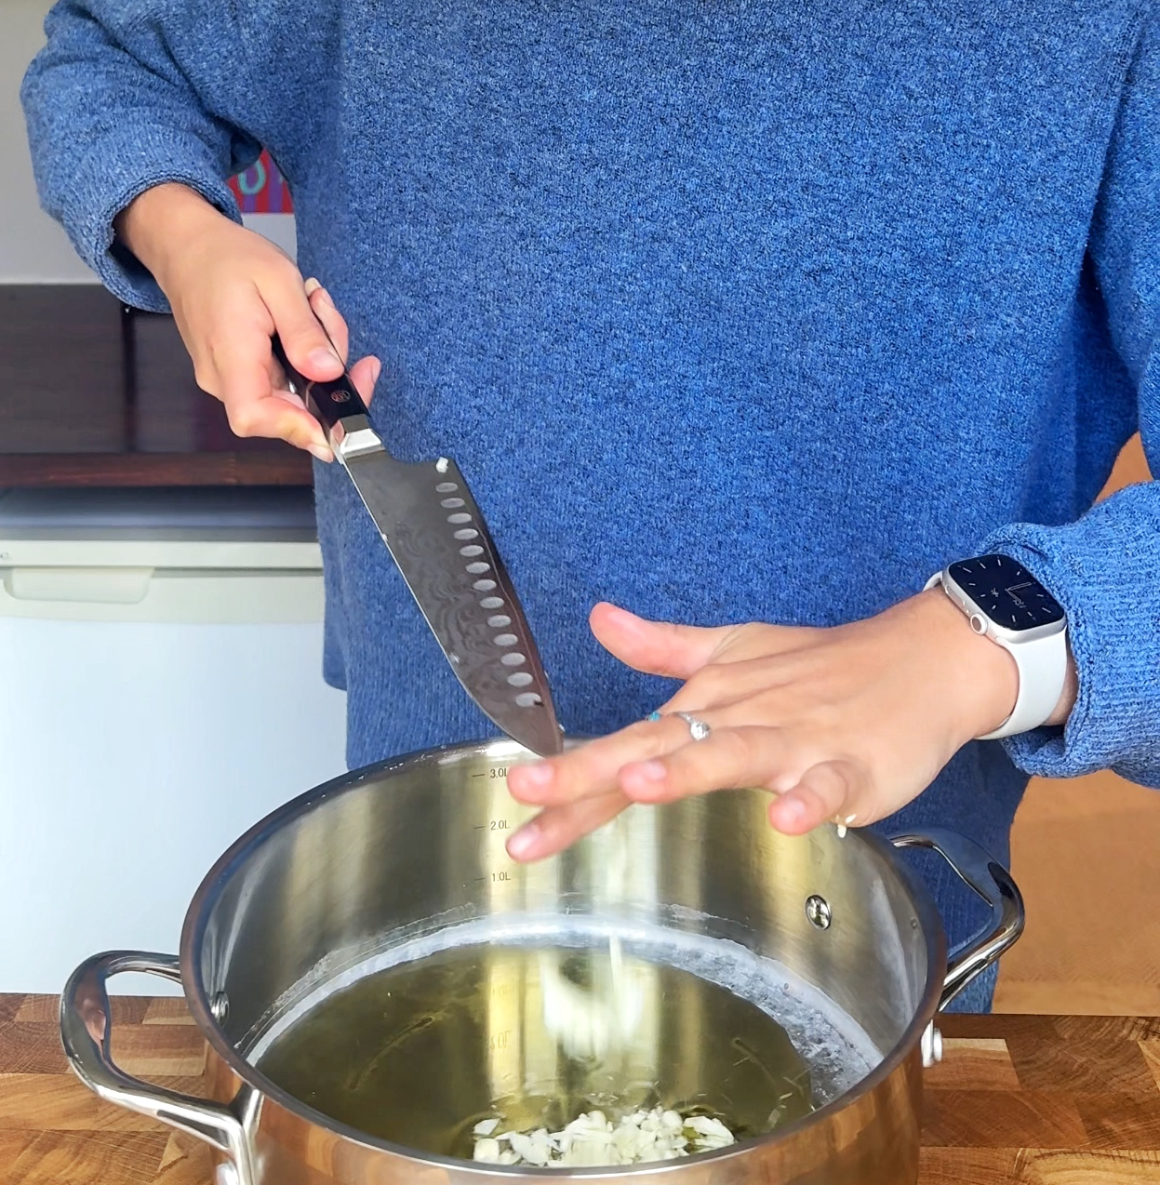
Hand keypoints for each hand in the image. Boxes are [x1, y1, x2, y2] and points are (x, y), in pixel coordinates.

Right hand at [116, 183, 378, 459]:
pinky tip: (302, 315)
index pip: (254, 416)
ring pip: (290, 391)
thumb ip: (303, 331)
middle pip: (287, 407)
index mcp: (229, 355)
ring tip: (312, 304)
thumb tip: (329, 372)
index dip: (297, 429)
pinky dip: (301, 352)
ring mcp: (228, 379)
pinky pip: (280, 378)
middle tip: (330, 318)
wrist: (187, 248)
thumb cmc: (227, 258)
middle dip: (327, 375)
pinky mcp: (237, 372)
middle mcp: (223, 379)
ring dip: (316, 355)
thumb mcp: (278, 281)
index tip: (337, 420)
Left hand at [505, 590, 1020, 860]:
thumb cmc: (823, 664)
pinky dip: (810, 801)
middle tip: (532, 794)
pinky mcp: (851, 765)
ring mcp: (795, 740)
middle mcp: (740, 719)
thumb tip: (600, 621)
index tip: (514, 795)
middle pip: (658, 749)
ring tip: (639, 784)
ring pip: (735, 755)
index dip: (569, 775)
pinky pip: (829, 787)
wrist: (922, 657)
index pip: (625, 742)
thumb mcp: (735, 651)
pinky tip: (788, 817)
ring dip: (687, 769)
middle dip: (593, 775)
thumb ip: (663, 648)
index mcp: (708, 703)